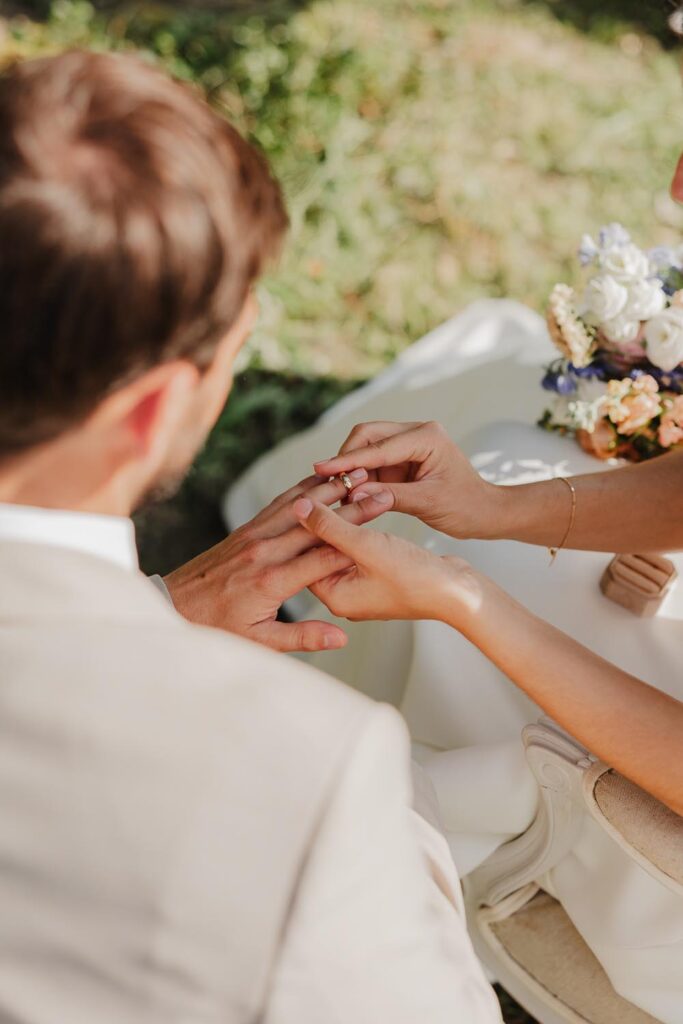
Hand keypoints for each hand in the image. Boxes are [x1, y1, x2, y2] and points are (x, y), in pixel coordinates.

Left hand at [164, 471, 390, 651]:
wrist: (173, 606)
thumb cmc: (217, 627)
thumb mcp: (260, 641)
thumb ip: (303, 637)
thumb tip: (341, 637)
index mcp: (272, 582)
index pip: (324, 556)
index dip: (356, 537)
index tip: (381, 521)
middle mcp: (264, 553)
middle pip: (317, 525)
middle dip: (351, 506)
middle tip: (380, 492)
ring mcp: (253, 536)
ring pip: (298, 506)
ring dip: (329, 489)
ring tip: (357, 474)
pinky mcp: (245, 530)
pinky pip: (278, 504)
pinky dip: (301, 490)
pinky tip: (319, 479)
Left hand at [294, 495, 482, 627]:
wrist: (459, 593)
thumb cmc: (416, 576)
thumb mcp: (368, 547)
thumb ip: (331, 527)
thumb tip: (299, 507)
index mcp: (333, 596)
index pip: (302, 555)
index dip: (301, 521)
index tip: (304, 490)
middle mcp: (342, 596)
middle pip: (318, 550)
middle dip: (319, 518)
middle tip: (318, 484)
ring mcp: (360, 588)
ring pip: (338, 545)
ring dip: (338, 518)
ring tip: (336, 487)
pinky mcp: (376, 577)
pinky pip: (355, 547)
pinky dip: (354, 526)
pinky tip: (356, 502)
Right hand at [312, 420, 501, 539]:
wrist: (485, 512)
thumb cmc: (466, 506)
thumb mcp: (428, 503)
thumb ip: (390, 496)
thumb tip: (353, 493)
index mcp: (427, 437)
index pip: (378, 447)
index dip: (347, 460)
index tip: (321, 468)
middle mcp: (417, 433)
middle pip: (367, 436)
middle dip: (347, 459)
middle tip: (331, 485)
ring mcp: (409, 444)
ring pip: (367, 448)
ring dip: (352, 469)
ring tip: (340, 495)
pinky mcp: (403, 459)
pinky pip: (374, 463)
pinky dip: (361, 477)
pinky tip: (351, 494)